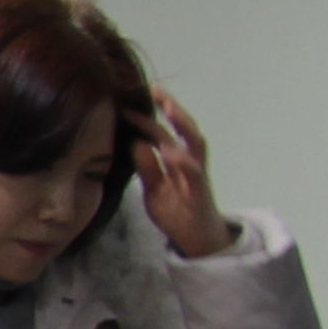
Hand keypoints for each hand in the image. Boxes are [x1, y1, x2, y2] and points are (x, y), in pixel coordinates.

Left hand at [131, 89, 233, 258]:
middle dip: (172, 107)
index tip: (127, 101)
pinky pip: (195, 175)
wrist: (199, 241)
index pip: (160, 133)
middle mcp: (189, 163)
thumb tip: (135, 142)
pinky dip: (185, 162)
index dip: (145, 117)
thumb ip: (147, 167)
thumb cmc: (178, 212)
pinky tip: (173, 151)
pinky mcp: (200, 194)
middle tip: (155, 88)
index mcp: (176, 161)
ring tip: (170, 107)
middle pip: (183, 129)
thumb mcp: (154, 189)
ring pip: (195, 145)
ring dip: (183, 125)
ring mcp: (197, 177)